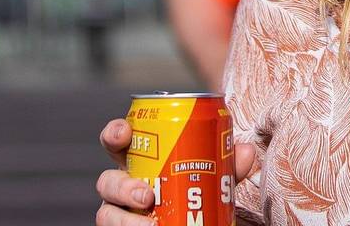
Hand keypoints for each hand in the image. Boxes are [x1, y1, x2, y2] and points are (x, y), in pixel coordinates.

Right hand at [95, 118, 257, 224]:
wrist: (200, 220)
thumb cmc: (199, 189)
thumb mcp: (216, 175)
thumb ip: (228, 163)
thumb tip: (243, 151)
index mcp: (142, 160)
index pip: (119, 142)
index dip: (115, 133)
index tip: (125, 132)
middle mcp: (125, 185)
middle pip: (107, 180)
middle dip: (121, 186)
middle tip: (146, 196)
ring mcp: (121, 210)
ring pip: (106, 212)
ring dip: (124, 219)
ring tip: (148, 225)